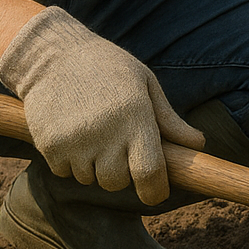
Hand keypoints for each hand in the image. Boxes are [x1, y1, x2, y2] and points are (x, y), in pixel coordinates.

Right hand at [0, 6, 204, 204]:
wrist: (52, 56)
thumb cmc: (107, 67)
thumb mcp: (144, 84)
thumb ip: (169, 120)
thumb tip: (198, 145)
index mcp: (135, 116)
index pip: (149, 172)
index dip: (155, 191)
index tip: (156, 193)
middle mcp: (106, 133)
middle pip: (118, 182)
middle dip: (121, 173)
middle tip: (117, 146)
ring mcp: (75, 142)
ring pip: (91, 179)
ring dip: (94, 166)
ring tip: (92, 131)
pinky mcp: (49, 147)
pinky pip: (65, 172)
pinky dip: (70, 161)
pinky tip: (71, 131)